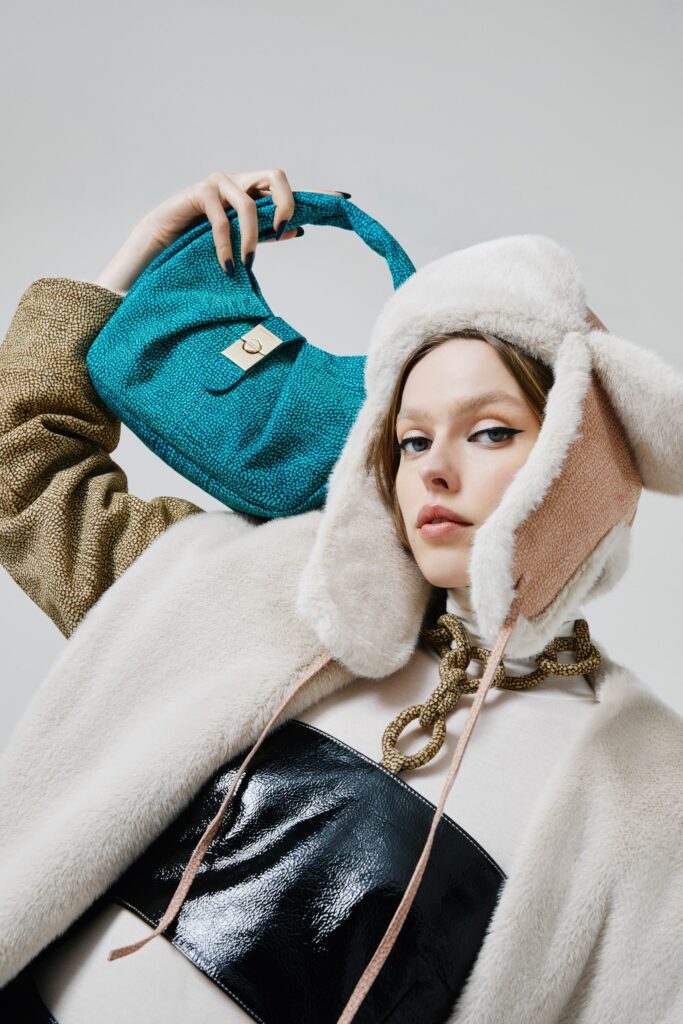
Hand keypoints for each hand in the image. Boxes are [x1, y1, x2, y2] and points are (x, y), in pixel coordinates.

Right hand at [95, 169, 350, 293]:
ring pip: (249, 202)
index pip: (287, 190)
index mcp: (251, 194)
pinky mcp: (198, 194)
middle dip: (286, 202)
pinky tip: (229, 265)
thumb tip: (300, 229)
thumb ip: (267, 234)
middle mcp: (238, 183)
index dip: (316, 193)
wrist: (158, 248)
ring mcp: (217, 184)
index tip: (345, 197)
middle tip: (283, 229)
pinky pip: (222, 218)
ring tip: (247, 263)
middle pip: (275, 175)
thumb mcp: (240, 242)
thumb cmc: (198, 245)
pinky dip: (228, 244)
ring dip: (253, 236)